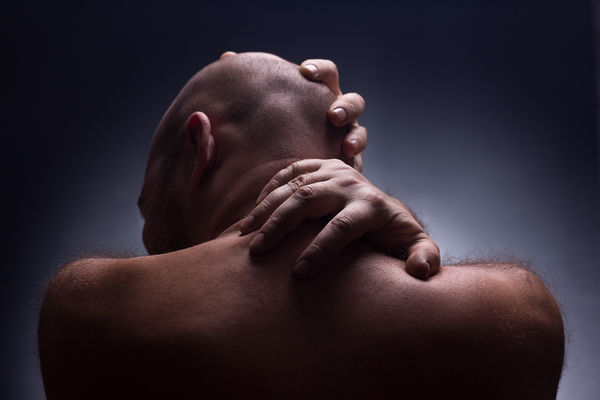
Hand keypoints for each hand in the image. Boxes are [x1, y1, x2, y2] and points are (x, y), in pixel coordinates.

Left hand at [220, 51, 367, 170]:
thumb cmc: (275, 128)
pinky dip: (352, 165)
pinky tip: (343, 170)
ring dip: (355, 137)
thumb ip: (253, 85)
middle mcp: (338, 113)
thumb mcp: (265, 107)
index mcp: (320, 94)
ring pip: (359, 133)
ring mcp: (346, 137)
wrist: (283, 163)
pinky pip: (356, 163)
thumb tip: (227, 57)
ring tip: (345, 146)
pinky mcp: (348, 162)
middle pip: (353, 102)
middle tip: (332, 115)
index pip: (327, 73)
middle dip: (346, 107)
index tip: (304, 71)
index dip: (320, 70)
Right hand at [239, 159, 440, 279]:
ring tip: (244, 235)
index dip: (320, 250)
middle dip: (281, 227)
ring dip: (266, 210)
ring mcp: (334, 172)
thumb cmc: (395, 235)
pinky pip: (290, 172)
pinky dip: (269, 190)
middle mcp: (351, 184)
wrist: (382, 207)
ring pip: (294, 186)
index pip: (342, 227)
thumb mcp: (415, 246)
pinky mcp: (320, 166)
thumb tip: (420, 271)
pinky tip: (253, 213)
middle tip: (257, 252)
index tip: (299, 273)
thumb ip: (424, 257)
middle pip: (309, 201)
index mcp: (373, 206)